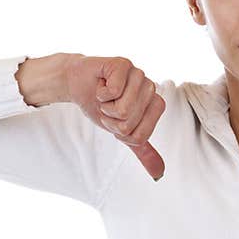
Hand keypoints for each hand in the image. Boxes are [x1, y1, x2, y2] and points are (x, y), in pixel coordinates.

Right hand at [65, 55, 165, 180]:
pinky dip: (101, 93)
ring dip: (106, 106)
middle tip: (107, 106)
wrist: (79, 84)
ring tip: (105, 96)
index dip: (121, 133)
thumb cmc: (102, 105)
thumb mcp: (122, 132)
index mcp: (155, 105)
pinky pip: (114, 91)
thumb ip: (142, 151)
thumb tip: (159, 174)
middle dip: (111, 120)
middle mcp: (150, 88)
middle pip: (131, 122)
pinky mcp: (123, 64)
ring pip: (124, 108)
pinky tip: (101, 84)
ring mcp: (139, 74)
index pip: (141, 135)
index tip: (115, 121)